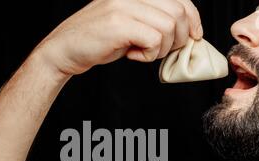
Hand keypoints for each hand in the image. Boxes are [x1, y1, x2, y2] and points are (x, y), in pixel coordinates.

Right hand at [37, 0, 202, 75]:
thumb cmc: (97, 41)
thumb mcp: (129, 25)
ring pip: (169, 26)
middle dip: (179, 38)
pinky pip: (154, 38)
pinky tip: (133, 56)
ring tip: (143, 52)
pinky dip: (149, 54)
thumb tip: (187, 33)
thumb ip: (153, 22)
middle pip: (178, 11)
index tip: (195, 36)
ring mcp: (124, 5)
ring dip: (162, 48)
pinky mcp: (119, 23)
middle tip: (162, 51)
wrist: (64, 50)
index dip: (193, 17)